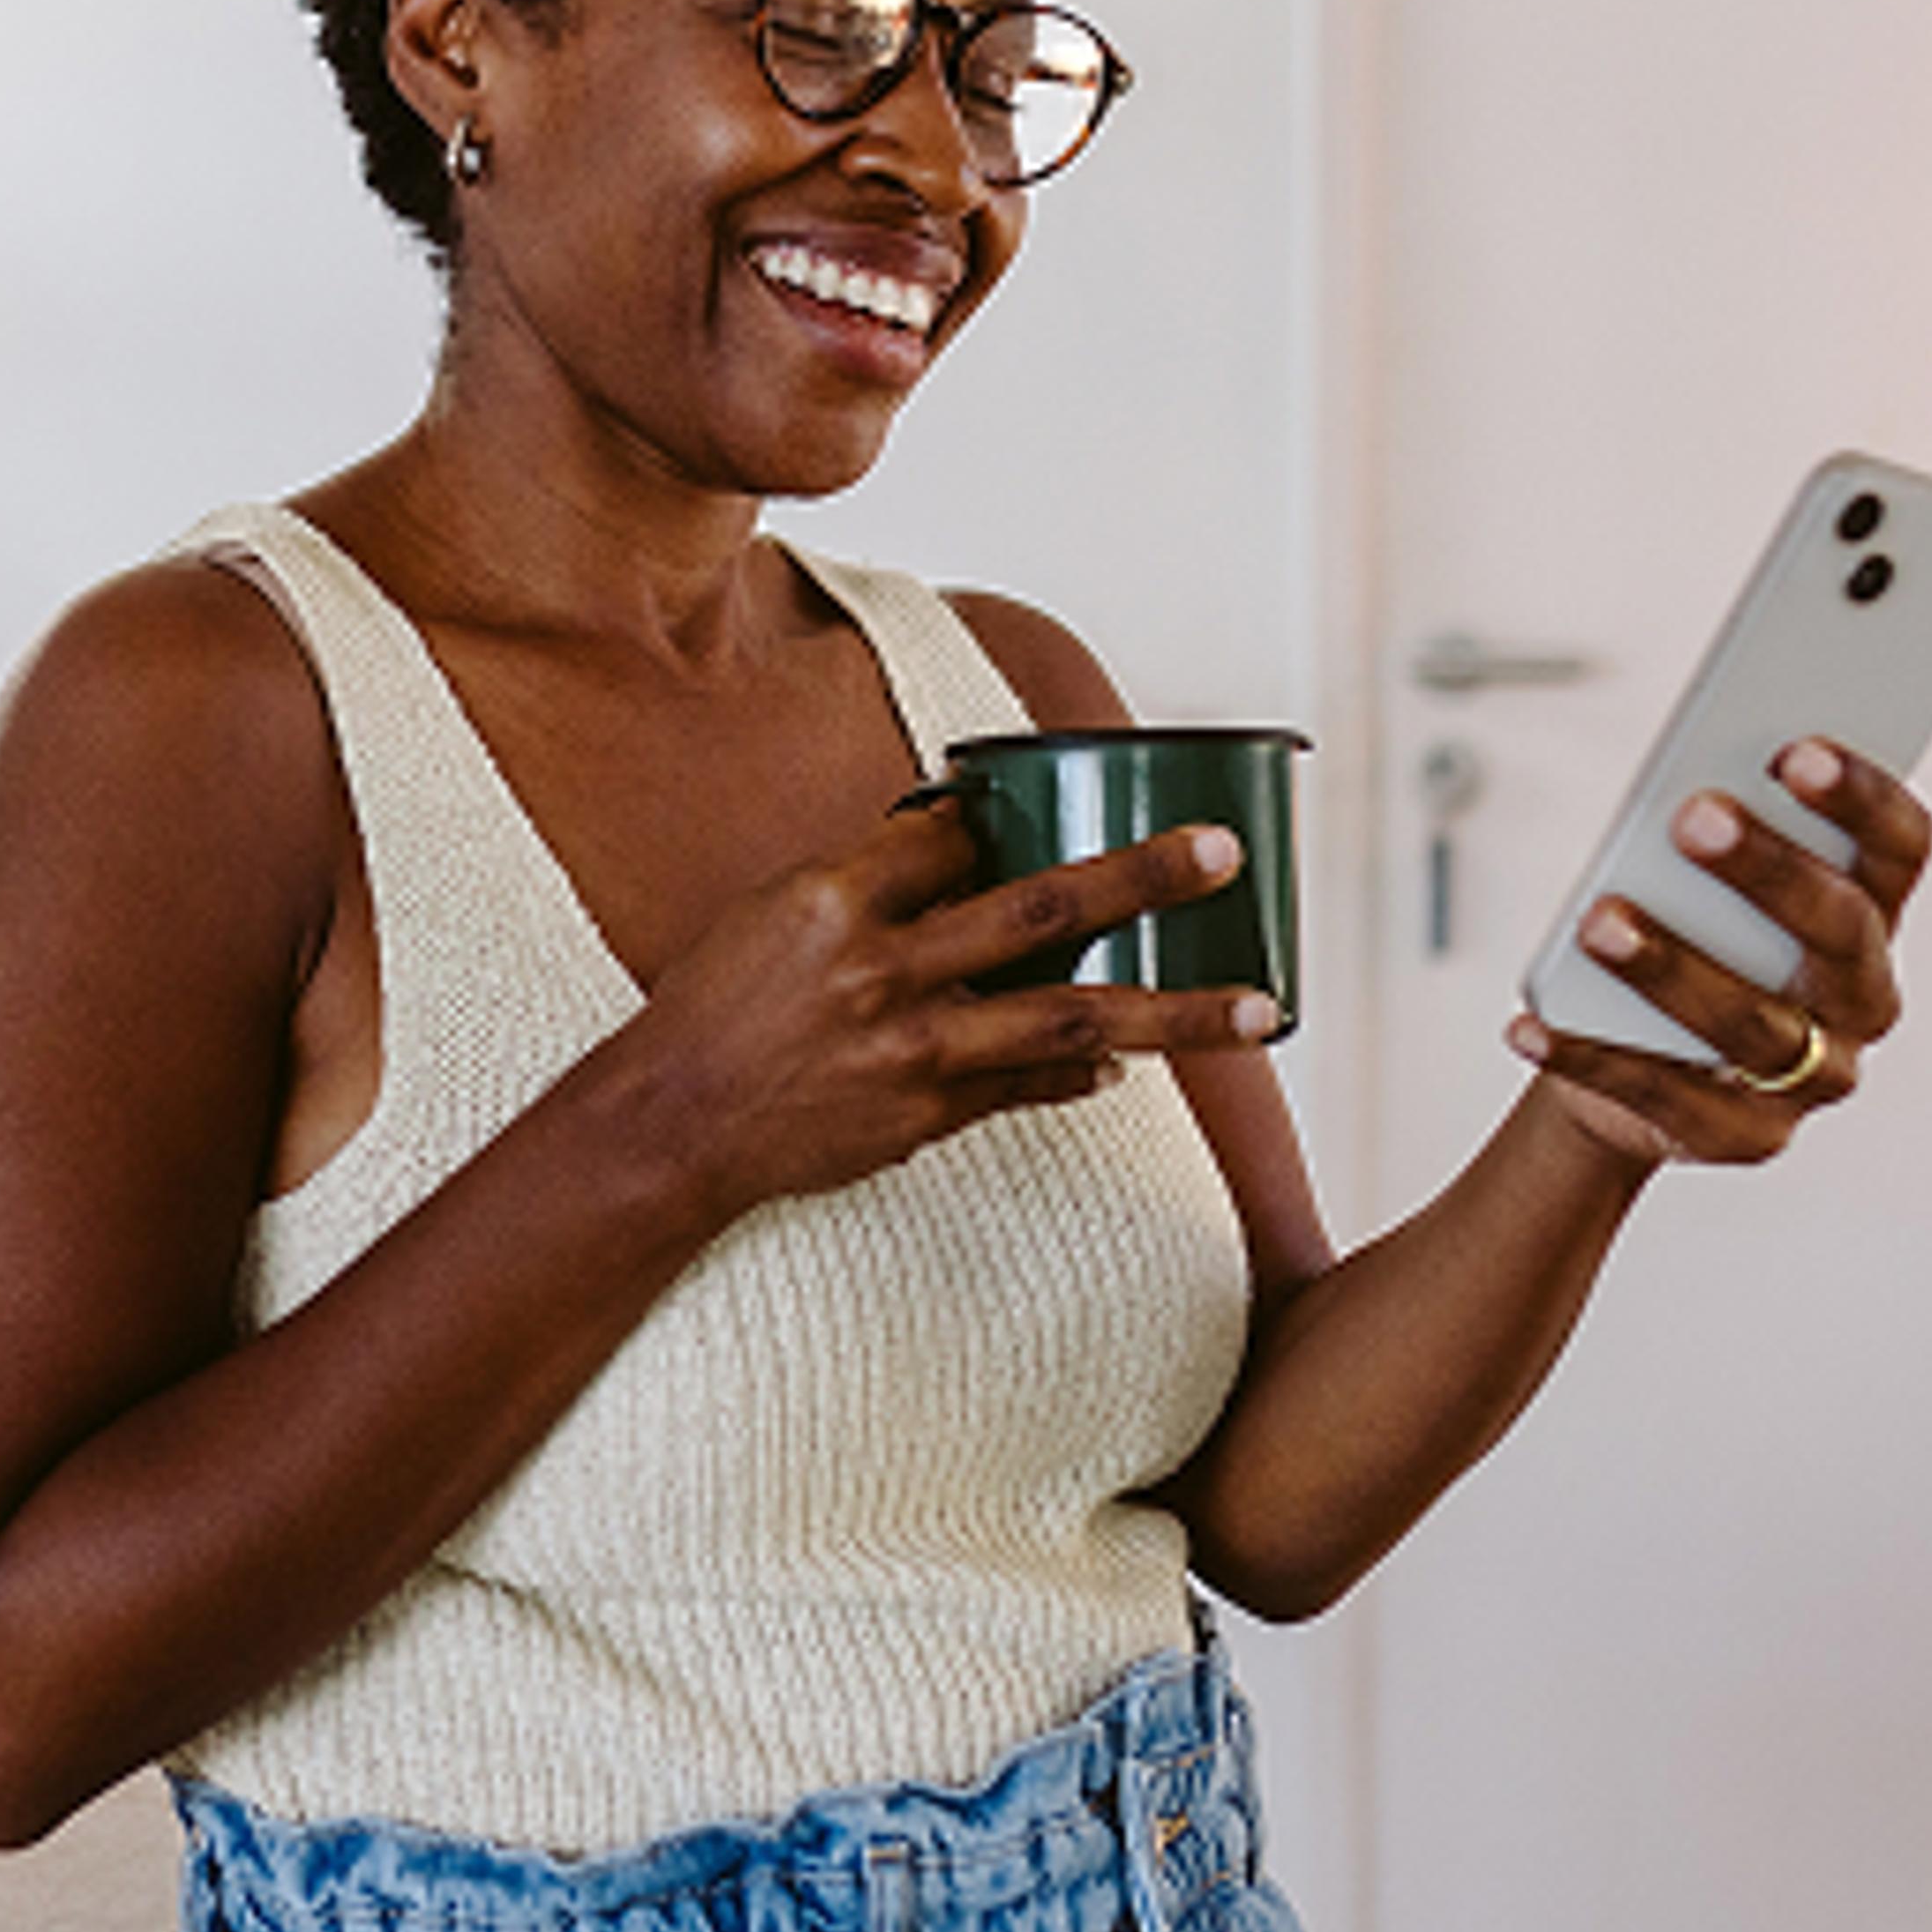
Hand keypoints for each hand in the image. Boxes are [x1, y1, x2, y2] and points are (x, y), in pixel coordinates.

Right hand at [625, 798, 1282, 1224]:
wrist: (673, 1126)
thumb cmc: (717, 1007)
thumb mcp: (771, 911)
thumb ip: (868, 881)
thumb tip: (956, 838)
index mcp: (834, 898)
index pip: (948, 837)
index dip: (995, 818)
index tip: (1033, 805)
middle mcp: (882, 969)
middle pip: (1040, 907)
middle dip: (1141, 877)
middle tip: (1223, 853)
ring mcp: (912, 1047)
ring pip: (1069, 1019)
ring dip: (1174, 1011)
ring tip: (1258, 1006)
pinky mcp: (924, 1114)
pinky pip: (1027, 1087)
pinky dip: (1081, 1075)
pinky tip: (1125, 1066)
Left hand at [1507, 738, 1931, 1168]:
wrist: (1638, 1057)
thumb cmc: (1682, 935)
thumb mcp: (1700, 879)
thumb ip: (1712, 833)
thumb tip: (1681, 783)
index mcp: (1872, 916)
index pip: (1898, 850)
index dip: (1861, 799)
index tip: (1795, 748)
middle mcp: (1861, 1000)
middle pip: (1839, 932)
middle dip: (1768, 871)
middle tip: (1692, 816)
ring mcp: (1811, 1077)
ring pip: (1752, 1023)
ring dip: (1672, 968)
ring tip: (1600, 922)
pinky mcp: (1744, 1136)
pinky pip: (1661, 1097)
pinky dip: (1589, 1057)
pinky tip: (1529, 1026)